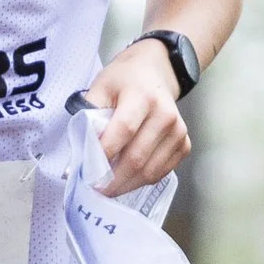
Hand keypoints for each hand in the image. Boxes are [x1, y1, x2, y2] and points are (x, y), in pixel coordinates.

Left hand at [82, 40, 188, 196]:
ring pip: (149, 171)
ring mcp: (178, 132)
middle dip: (112, 179)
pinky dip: (141, 181)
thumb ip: (89, 116)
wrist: (155, 74)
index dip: (104, 154)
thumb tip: (80, 152)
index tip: (86, 172)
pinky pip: (161, 173)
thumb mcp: (101, 87)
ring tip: (107, 187)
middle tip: (94, 189)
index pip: (124, 130)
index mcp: (143, 96)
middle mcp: (165, 115)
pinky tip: (126, 179)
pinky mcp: (183, 145)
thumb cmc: (124, 81)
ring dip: (126, 185)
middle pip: (137, 157)